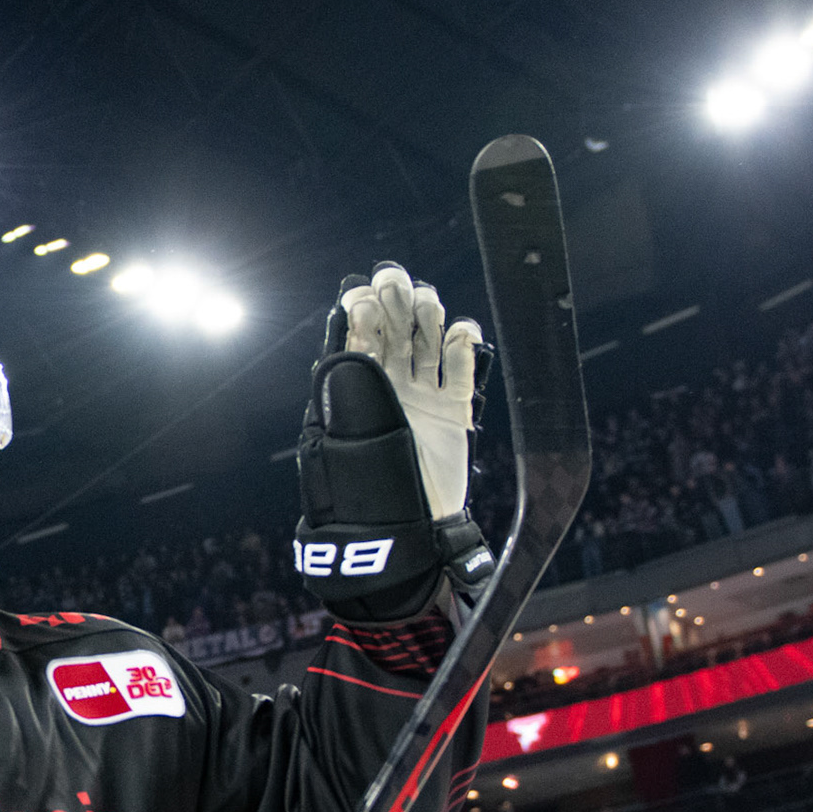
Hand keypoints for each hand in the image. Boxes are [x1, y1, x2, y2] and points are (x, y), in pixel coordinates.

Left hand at [337, 264, 482, 520]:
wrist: (410, 531)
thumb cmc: (368, 492)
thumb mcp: (348, 443)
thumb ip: (350, 397)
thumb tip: (349, 347)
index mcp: (356, 389)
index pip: (357, 338)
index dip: (361, 312)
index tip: (361, 297)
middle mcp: (389, 385)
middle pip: (394, 329)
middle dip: (393, 300)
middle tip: (394, 280)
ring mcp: (423, 395)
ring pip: (427, 339)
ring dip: (428, 314)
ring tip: (427, 306)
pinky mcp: (455, 409)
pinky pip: (462, 367)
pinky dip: (464, 344)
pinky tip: (460, 335)